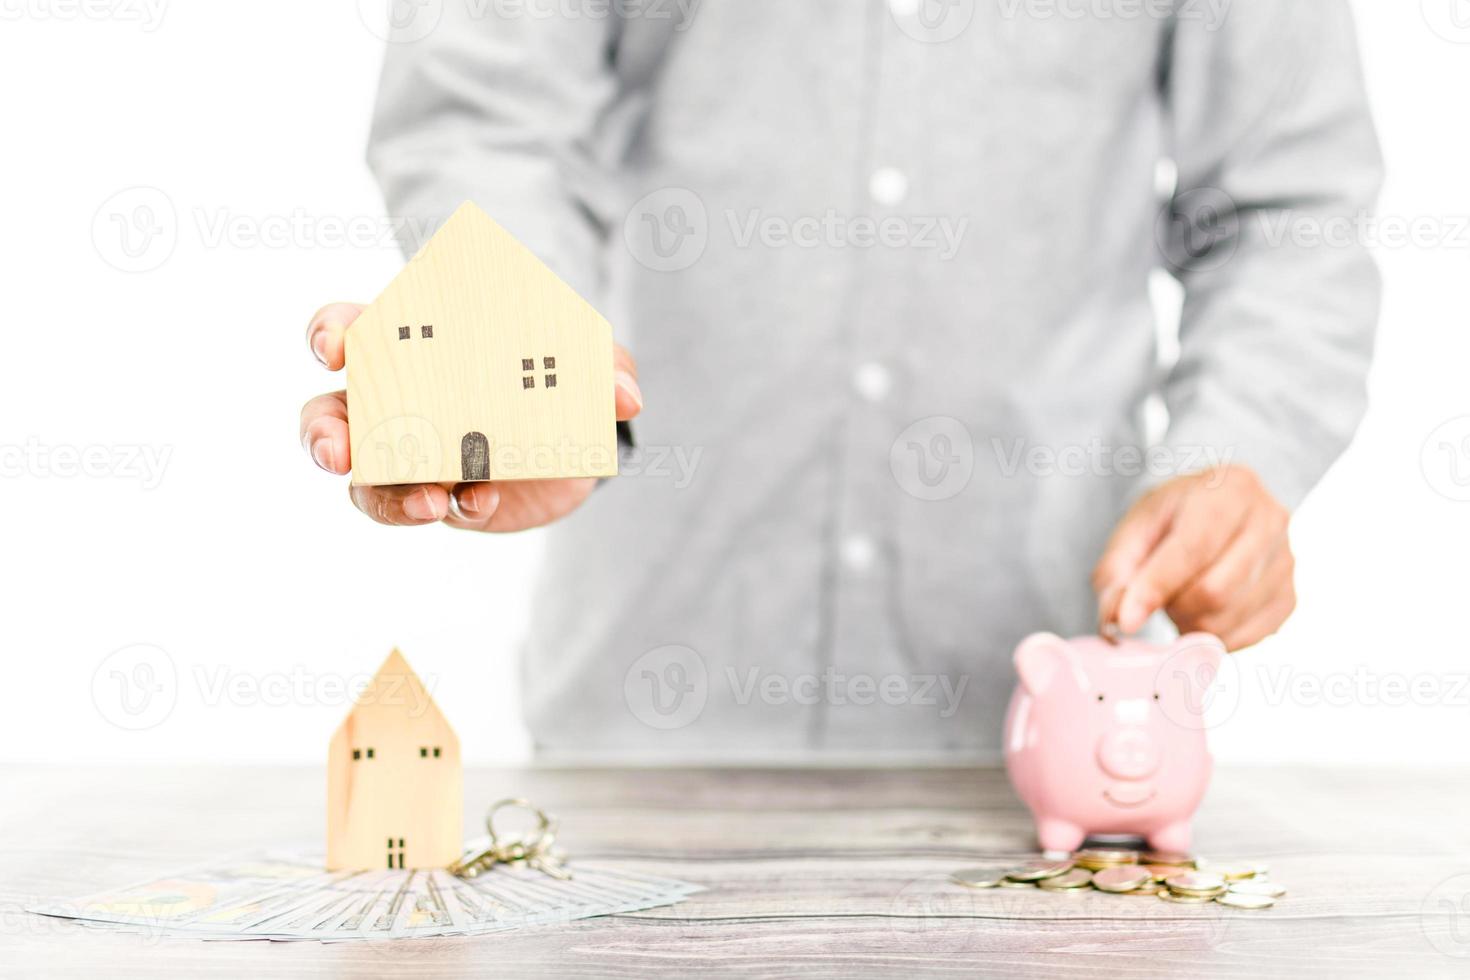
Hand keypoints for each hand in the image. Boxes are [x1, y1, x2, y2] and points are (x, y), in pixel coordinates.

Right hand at [299, 302, 642, 530]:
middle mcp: (395, 398)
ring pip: (365, 480)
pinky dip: (456, 507)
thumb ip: (607, 365)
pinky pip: (426, 508)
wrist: (578, 437)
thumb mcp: (586, 357)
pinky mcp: (439, 496)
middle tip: (339, 451)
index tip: (334, 348)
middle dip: (323, 433)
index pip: (350, 328)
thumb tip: (626, 395)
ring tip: (428, 503)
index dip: (330, 333)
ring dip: (386, 495)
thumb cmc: (559, 370)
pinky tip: (482, 500)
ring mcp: (410, 454)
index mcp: (412, 341)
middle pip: (328, 414)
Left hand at [1093, 466, 1294, 651]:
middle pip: (1215, 592)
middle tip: (1158, 597)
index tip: (1125, 621)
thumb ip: (1117, 571)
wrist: (1218, 509)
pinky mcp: (1290, 598)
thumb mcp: (1135, 527)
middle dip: (1174, 607)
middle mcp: (1270, 521)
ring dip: (1190, 623)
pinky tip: (1201, 614)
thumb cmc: (1173, 517)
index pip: (1191, 549)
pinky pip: (1247, 638)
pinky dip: (1212, 637)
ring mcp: (1286, 562)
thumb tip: (1116, 619)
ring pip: (1229, 619)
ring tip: (1179, 599)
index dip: (1156, 588)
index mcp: (1230, 489)